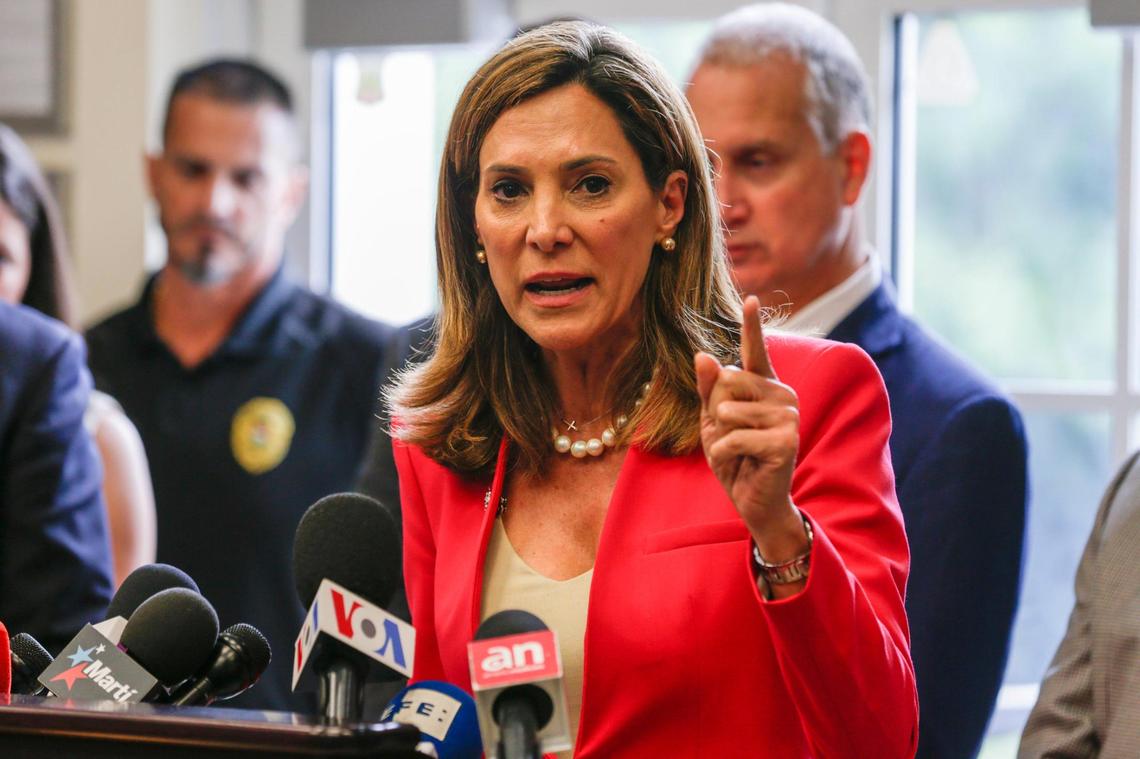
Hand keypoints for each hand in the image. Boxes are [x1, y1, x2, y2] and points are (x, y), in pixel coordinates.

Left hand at [695, 296, 805, 560]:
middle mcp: (782, 394)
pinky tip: (741, 463)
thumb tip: (703, 355)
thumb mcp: (712, 421)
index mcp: (764, 385)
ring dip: (720, 435)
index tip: (750, 298)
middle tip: (730, 436)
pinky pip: (733, 437)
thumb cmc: (734, 457)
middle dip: (715, 412)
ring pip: (728, 410)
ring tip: (738, 450)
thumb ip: (708, 389)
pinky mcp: (786, 440)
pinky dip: (724, 453)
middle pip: (726, 381)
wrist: (754, 500)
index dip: (751, 325)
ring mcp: (788, 416)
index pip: (755, 350)